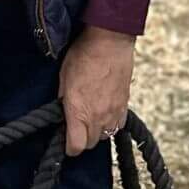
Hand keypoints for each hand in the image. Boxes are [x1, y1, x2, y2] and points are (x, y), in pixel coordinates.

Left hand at [59, 26, 134, 156]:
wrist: (109, 41)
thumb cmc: (84, 55)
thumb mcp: (63, 78)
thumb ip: (64, 101)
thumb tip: (63, 113)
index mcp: (79, 112)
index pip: (76, 146)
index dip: (69, 147)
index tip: (66, 141)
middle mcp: (98, 116)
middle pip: (91, 143)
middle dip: (82, 139)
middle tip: (76, 126)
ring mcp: (114, 112)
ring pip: (106, 136)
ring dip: (97, 131)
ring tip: (91, 118)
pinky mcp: (125, 104)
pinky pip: (119, 125)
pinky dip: (111, 123)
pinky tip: (105, 113)